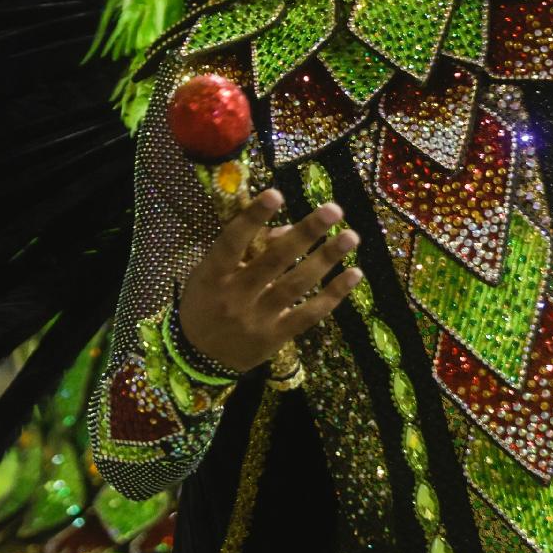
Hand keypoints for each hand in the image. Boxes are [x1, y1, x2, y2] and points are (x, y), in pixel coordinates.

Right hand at [177, 190, 361, 373]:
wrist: (198, 358)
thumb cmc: (205, 304)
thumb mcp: (211, 273)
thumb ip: (245, 250)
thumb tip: (287, 229)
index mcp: (213, 275)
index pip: (232, 241)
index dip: (253, 217)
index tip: (277, 193)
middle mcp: (235, 296)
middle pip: (274, 261)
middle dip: (306, 233)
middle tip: (333, 210)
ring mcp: (257, 319)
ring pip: (296, 285)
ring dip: (325, 259)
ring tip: (350, 237)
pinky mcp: (275, 338)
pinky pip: (308, 315)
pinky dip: (333, 295)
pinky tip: (353, 274)